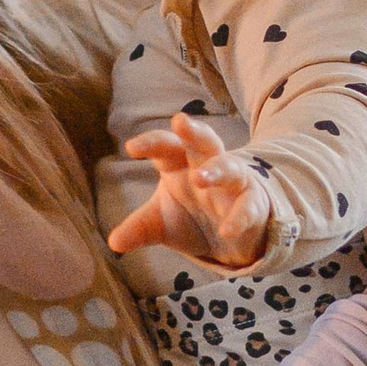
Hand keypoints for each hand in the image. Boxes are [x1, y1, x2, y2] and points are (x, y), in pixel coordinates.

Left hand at [107, 111, 270, 269]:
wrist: (232, 234)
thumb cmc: (192, 215)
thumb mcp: (162, 223)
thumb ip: (140, 228)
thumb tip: (114, 243)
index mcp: (180, 163)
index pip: (166, 146)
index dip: (151, 143)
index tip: (131, 148)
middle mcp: (206, 166)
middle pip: (203, 140)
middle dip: (193, 131)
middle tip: (180, 122)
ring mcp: (233, 182)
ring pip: (229, 167)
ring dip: (216, 170)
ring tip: (200, 179)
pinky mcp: (252, 203)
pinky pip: (247, 206)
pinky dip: (238, 217)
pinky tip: (227, 231)